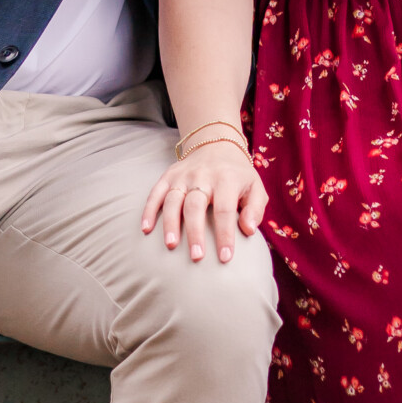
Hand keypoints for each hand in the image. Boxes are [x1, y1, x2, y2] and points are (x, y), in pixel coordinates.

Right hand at [142, 141, 267, 262]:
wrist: (216, 145)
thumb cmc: (238, 175)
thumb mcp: (255, 187)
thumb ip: (255, 209)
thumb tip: (249, 230)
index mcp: (226, 179)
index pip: (225, 210)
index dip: (225, 234)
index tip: (225, 258)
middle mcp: (203, 176)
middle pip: (195, 206)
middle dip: (195, 233)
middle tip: (196, 257)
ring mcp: (183, 176)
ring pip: (173, 199)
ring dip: (170, 223)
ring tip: (171, 245)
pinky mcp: (168, 176)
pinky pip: (156, 192)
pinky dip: (149, 210)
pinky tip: (146, 228)